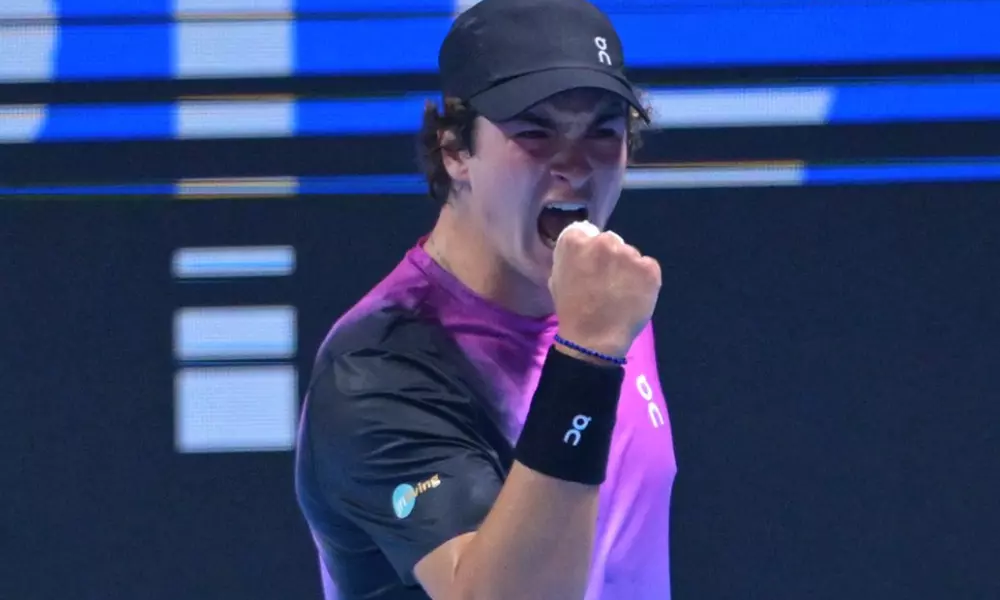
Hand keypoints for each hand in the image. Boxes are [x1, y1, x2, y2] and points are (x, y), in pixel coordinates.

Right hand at [549, 221, 661, 359]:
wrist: (594, 339)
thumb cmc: (571, 311)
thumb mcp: (557, 278)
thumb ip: (570, 258)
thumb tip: (583, 251)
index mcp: (575, 241)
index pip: (585, 232)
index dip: (588, 249)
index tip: (590, 266)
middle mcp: (604, 241)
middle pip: (610, 241)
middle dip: (609, 257)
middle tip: (606, 281)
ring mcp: (629, 254)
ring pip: (630, 255)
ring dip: (627, 268)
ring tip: (620, 292)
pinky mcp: (649, 268)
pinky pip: (647, 267)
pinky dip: (643, 279)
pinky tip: (634, 295)